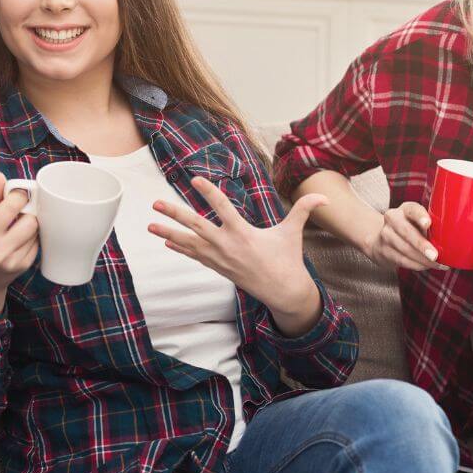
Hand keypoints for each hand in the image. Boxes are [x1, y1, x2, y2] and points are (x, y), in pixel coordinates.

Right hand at [0, 171, 38, 321]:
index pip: (13, 206)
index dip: (20, 195)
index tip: (19, 194)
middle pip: (30, 219)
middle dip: (27, 212)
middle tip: (20, 212)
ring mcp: (14, 261)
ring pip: (36, 231)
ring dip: (30, 224)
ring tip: (18, 227)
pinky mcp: (25, 266)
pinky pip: (38, 243)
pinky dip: (32, 238)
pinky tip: (20, 240)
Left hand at [148, 176, 327, 334]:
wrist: (282, 292)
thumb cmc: (287, 260)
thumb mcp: (293, 233)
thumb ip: (304, 210)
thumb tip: (323, 196)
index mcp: (243, 233)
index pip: (222, 208)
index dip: (208, 193)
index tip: (194, 180)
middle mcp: (226, 245)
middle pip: (195, 226)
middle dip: (174, 214)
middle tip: (155, 203)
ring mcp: (219, 258)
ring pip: (189, 243)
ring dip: (168, 232)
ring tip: (149, 224)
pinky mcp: (217, 267)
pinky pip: (194, 256)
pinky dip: (180, 248)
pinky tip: (166, 241)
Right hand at [364, 201, 442, 270]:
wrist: (385, 238)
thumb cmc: (411, 228)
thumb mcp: (419, 221)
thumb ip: (433, 225)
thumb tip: (455, 238)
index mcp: (405, 209)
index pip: (412, 209)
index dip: (420, 216)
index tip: (427, 223)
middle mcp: (393, 219)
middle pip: (406, 231)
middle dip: (421, 245)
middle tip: (435, 255)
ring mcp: (386, 234)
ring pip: (404, 249)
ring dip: (422, 259)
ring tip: (436, 264)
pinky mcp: (383, 250)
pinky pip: (401, 260)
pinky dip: (416, 265)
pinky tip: (426, 266)